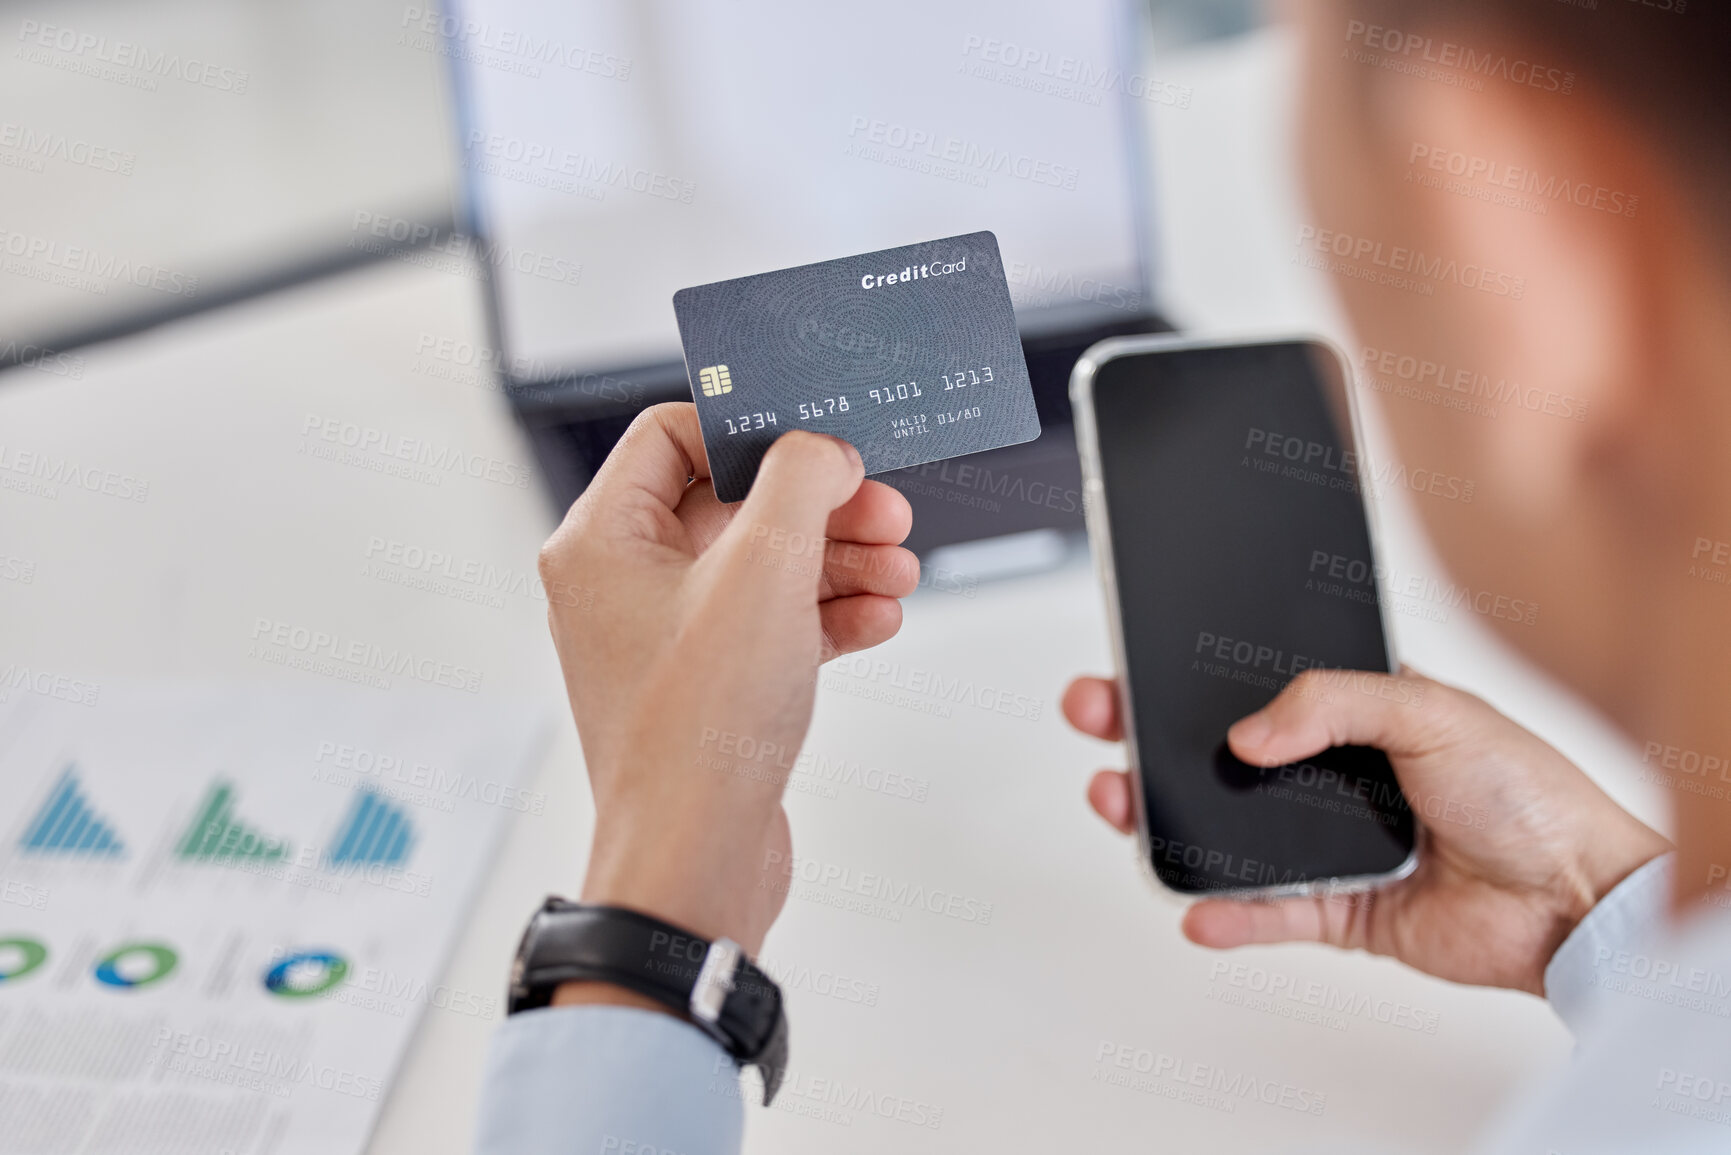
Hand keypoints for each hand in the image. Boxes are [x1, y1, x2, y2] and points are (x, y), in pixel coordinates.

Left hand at [538, 404, 918, 961]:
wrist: (697, 862)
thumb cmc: (700, 730)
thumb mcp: (764, 573)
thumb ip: (800, 483)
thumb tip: (823, 450)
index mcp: (600, 542)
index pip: (670, 436)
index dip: (751, 431)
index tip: (821, 444)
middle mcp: (621, 585)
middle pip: (730, 503)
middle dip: (819, 505)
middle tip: (886, 509)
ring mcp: (664, 640)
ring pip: (761, 566)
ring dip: (837, 559)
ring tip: (900, 571)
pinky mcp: (706, 688)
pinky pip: (770, 625)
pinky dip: (826, 615)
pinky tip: (878, 619)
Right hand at [1062, 668, 1670, 994]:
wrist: (1576, 900)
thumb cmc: (1529, 793)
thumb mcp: (1433, 710)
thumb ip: (1334, 704)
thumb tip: (1250, 731)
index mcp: (1352, 712)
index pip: (1249, 687)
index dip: (1188, 678)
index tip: (1133, 665)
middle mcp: (1330, 775)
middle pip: (1217, 758)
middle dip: (1148, 740)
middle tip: (1100, 722)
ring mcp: (1327, 844)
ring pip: (1226, 833)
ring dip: (1168, 821)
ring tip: (1125, 804)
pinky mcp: (1336, 910)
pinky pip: (1265, 911)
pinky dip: (1229, 915)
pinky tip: (1198, 907)